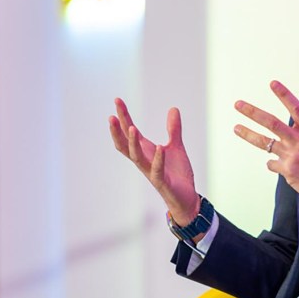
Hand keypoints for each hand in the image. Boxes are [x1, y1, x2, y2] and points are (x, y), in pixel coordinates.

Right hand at [108, 98, 200, 224]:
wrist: (186, 197)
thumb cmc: (177, 174)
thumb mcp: (176, 146)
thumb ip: (173, 129)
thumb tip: (173, 108)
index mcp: (146, 151)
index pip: (130, 132)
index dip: (123, 116)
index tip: (117, 100)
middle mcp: (144, 161)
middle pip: (125, 144)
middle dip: (117, 130)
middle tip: (111, 115)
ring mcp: (151, 172)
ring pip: (136, 157)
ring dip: (133, 143)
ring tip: (131, 127)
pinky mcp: (162, 182)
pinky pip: (157, 170)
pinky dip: (158, 159)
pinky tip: (160, 147)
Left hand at [233, 80, 298, 211]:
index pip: (296, 108)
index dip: (284, 95)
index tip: (272, 84)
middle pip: (272, 123)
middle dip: (253, 112)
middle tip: (239, 105)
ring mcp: (291, 156)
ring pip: (265, 142)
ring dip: (249, 134)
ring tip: (236, 128)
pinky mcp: (287, 170)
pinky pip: (272, 163)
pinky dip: (272, 162)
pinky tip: (276, 163)